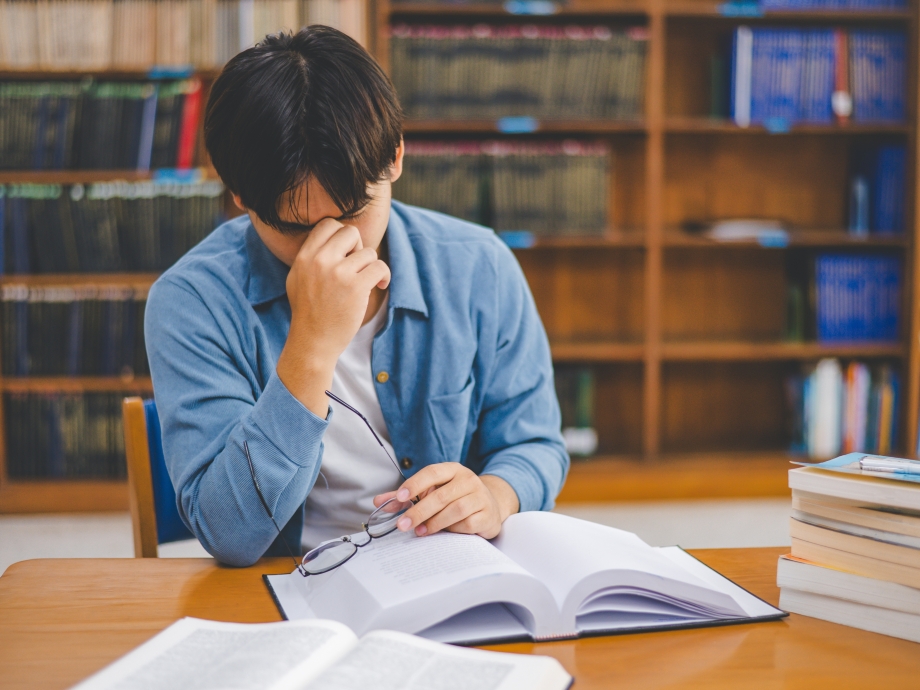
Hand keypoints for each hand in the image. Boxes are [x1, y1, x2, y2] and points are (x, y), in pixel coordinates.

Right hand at [277, 219, 390, 416]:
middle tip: (357, 267)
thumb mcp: (298, 277)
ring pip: (368, 252)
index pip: (328, 224)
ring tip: (367, 282)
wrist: (313, 342)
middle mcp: (320, 261)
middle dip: (358, 247)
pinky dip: (384, 275)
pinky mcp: (356, 287)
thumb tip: (335, 236)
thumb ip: (312, 256)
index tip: (346, 253)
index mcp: (304, 256)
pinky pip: (380, 267)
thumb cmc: (309, 312)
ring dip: (371, 266)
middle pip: (350, 232)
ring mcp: (338, 273)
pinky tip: (380, 285)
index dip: (342, 236)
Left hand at [373, 463, 519, 539]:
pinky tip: (444, 533)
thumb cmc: (455, 497)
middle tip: (402, 524)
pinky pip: (467, 524)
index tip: (399, 497)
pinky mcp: (487, 515)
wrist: (490, 505)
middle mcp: (468, 480)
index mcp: (453, 470)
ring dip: (434, 522)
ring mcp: (480, 497)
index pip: (432, 472)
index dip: (415, 484)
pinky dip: (453, 530)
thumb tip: (378, 501)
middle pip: (441, 495)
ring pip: (455, 510)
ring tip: (420, 531)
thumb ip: (407, 496)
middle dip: (419, 511)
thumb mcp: (433, 491)